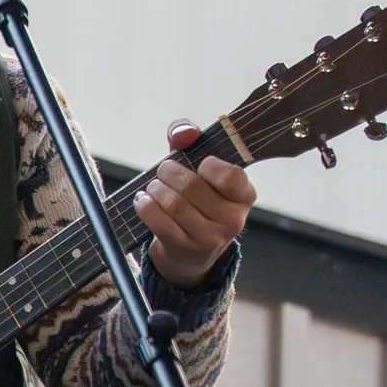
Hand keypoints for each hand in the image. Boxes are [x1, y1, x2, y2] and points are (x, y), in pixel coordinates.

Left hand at [135, 119, 254, 287]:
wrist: (189, 253)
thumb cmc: (196, 201)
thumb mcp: (198, 169)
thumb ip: (190, 139)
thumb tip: (184, 133)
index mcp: (244, 196)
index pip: (230, 174)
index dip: (208, 165)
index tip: (199, 166)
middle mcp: (233, 220)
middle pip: (192, 186)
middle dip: (168, 172)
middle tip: (163, 172)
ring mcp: (211, 239)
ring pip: (173, 203)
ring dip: (155, 189)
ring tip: (153, 188)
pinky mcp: (186, 249)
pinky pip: (158, 220)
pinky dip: (145, 206)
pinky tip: (143, 201)